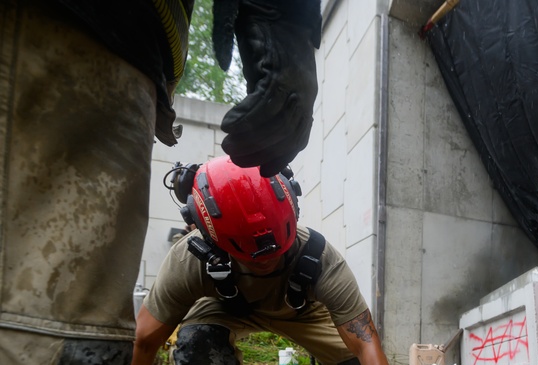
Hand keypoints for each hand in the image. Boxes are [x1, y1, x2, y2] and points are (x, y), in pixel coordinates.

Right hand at [221, 2, 319, 175]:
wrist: (276, 10)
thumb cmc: (270, 46)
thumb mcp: (271, 80)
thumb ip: (265, 104)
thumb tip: (245, 129)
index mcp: (305, 100)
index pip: (298, 139)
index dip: (281, 158)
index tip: (262, 171)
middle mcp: (305, 94)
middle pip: (288, 136)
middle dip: (261, 153)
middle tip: (235, 158)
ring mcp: (295, 83)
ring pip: (277, 124)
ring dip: (251, 139)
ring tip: (228, 144)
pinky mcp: (279, 70)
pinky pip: (265, 103)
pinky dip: (246, 119)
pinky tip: (228, 126)